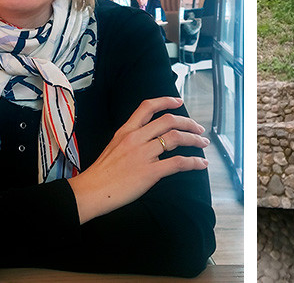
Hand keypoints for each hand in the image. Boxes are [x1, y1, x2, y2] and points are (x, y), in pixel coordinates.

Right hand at [68, 96, 208, 223]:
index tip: (178, 101)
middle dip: (188, 123)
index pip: (147, 107)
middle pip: (168, 121)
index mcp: (125, 131)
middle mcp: (136, 138)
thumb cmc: (100, 174)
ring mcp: (143, 154)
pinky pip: (178, 163)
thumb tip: (147, 141)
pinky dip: (194, 162)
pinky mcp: (150, 172)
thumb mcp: (112, 147)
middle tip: (199, 129)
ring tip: (203, 144)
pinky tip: (201, 164)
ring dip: (194, 140)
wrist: (90, 192)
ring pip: (176, 138)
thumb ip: (130, 141)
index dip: (166, 101)